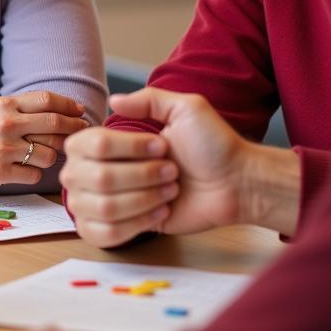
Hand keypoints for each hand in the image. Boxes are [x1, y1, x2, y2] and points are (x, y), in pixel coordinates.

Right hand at [0, 92, 88, 187]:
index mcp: (6, 105)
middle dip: (74, 128)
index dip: (69, 106)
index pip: (47, 101)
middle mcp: (6, 125)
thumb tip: (67, 112)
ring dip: (52, 155)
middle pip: (54, 124)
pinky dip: (35, 172)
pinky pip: (34, 174)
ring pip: (48, 154)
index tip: (80, 112)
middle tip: (82, 133)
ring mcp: (3, 149)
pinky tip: (26, 168)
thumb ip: (26, 108)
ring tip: (44, 154)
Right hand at [62, 89, 253, 247]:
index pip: (95, 145)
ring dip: (144, 198)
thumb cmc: (212, 146)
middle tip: (171, 171)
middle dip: (142, 175)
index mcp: (113, 141)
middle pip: (99, 177)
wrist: (235, 185)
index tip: (161, 147)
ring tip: (169, 191)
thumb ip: (148, 99)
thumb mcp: (185, 109)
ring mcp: (110, 200)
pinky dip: (139, 221)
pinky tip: (161, 211)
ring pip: (104, 206)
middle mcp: (103, 169)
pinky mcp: (122, 226)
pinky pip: (109, 231)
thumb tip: (113, 100)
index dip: (130, 148)